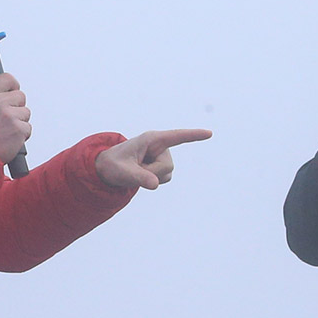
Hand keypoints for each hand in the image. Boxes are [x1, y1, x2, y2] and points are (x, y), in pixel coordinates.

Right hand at [0, 73, 31, 163]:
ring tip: (5, 132)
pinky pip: (28, 128)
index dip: (13, 86)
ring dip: (20, 123)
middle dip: (17, 108)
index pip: (8, 78)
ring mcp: (9, 115)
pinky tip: (10, 140)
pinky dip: (22, 136)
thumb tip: (10, 93)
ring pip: (26, 113)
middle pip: (21, 96)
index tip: (12, 93)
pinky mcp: (19, 129)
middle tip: (5, 121)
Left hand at [96, 128, 212, 189]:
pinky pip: (165, 178)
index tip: (209, 133)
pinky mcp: (162, 166)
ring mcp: (162, 156)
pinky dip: (153, 181)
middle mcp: (160, 146)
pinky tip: (142, 174)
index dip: (193, 135)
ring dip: (151, 177)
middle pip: (167, 166)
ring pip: (167, 174)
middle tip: (134, 170)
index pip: (176, 137)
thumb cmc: (113, 165)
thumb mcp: (122, 172)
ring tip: (136, 170)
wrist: (108, 169)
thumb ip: (138, 177)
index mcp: (151, 139)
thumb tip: (155, 184)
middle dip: (151, 173)